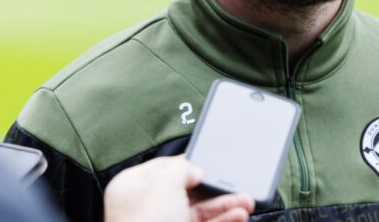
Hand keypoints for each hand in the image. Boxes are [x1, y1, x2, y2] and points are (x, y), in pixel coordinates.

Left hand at [104, 155, 253, 221]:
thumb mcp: (164, 183)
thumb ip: (182, 168)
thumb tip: (195, 171)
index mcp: (132, 186)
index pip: (164, 166)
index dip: (188, 163)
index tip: (210, 163)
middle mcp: (146, 207)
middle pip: (188, 191)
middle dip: (215, 189)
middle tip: (236, 186)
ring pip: (199, 211)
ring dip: (225, 206)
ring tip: (246, 204)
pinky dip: (222, 220)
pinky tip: (238, 216)